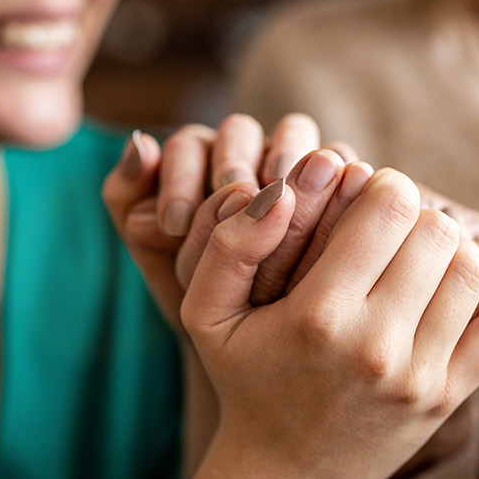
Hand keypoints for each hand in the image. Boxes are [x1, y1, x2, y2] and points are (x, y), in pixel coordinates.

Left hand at [103, 114, 359, 325]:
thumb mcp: (161, 260)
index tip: (173, 224)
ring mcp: (301, 164)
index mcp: (202, 160)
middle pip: (242, 133)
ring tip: (279, 205)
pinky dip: (336, 187)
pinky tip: (329, 223)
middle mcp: (251, 152)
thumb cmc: (201, 297)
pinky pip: (344, 169)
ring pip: (296, 138)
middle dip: (232, 168)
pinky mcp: (345, 182)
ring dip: (287, 166)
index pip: (189, 146)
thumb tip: (140, 146)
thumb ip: (133, 204)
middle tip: (229, 204)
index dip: (180, 178)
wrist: (261, 344)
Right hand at [186, 169, 478, 477]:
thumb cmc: (246, 379)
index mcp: (318, 316)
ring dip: (451, 246)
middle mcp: (376, 347)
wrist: (285, 475)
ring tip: (416, 255)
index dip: (381, 183)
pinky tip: (474, 271)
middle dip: (414, 213)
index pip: (388, 207)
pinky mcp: (450, 397)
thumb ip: (231, 243)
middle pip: (437, 230)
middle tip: (389, 227)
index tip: (362, 196)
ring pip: (472, 268)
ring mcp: (421, 377)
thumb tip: (281, 188)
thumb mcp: (207, 314)